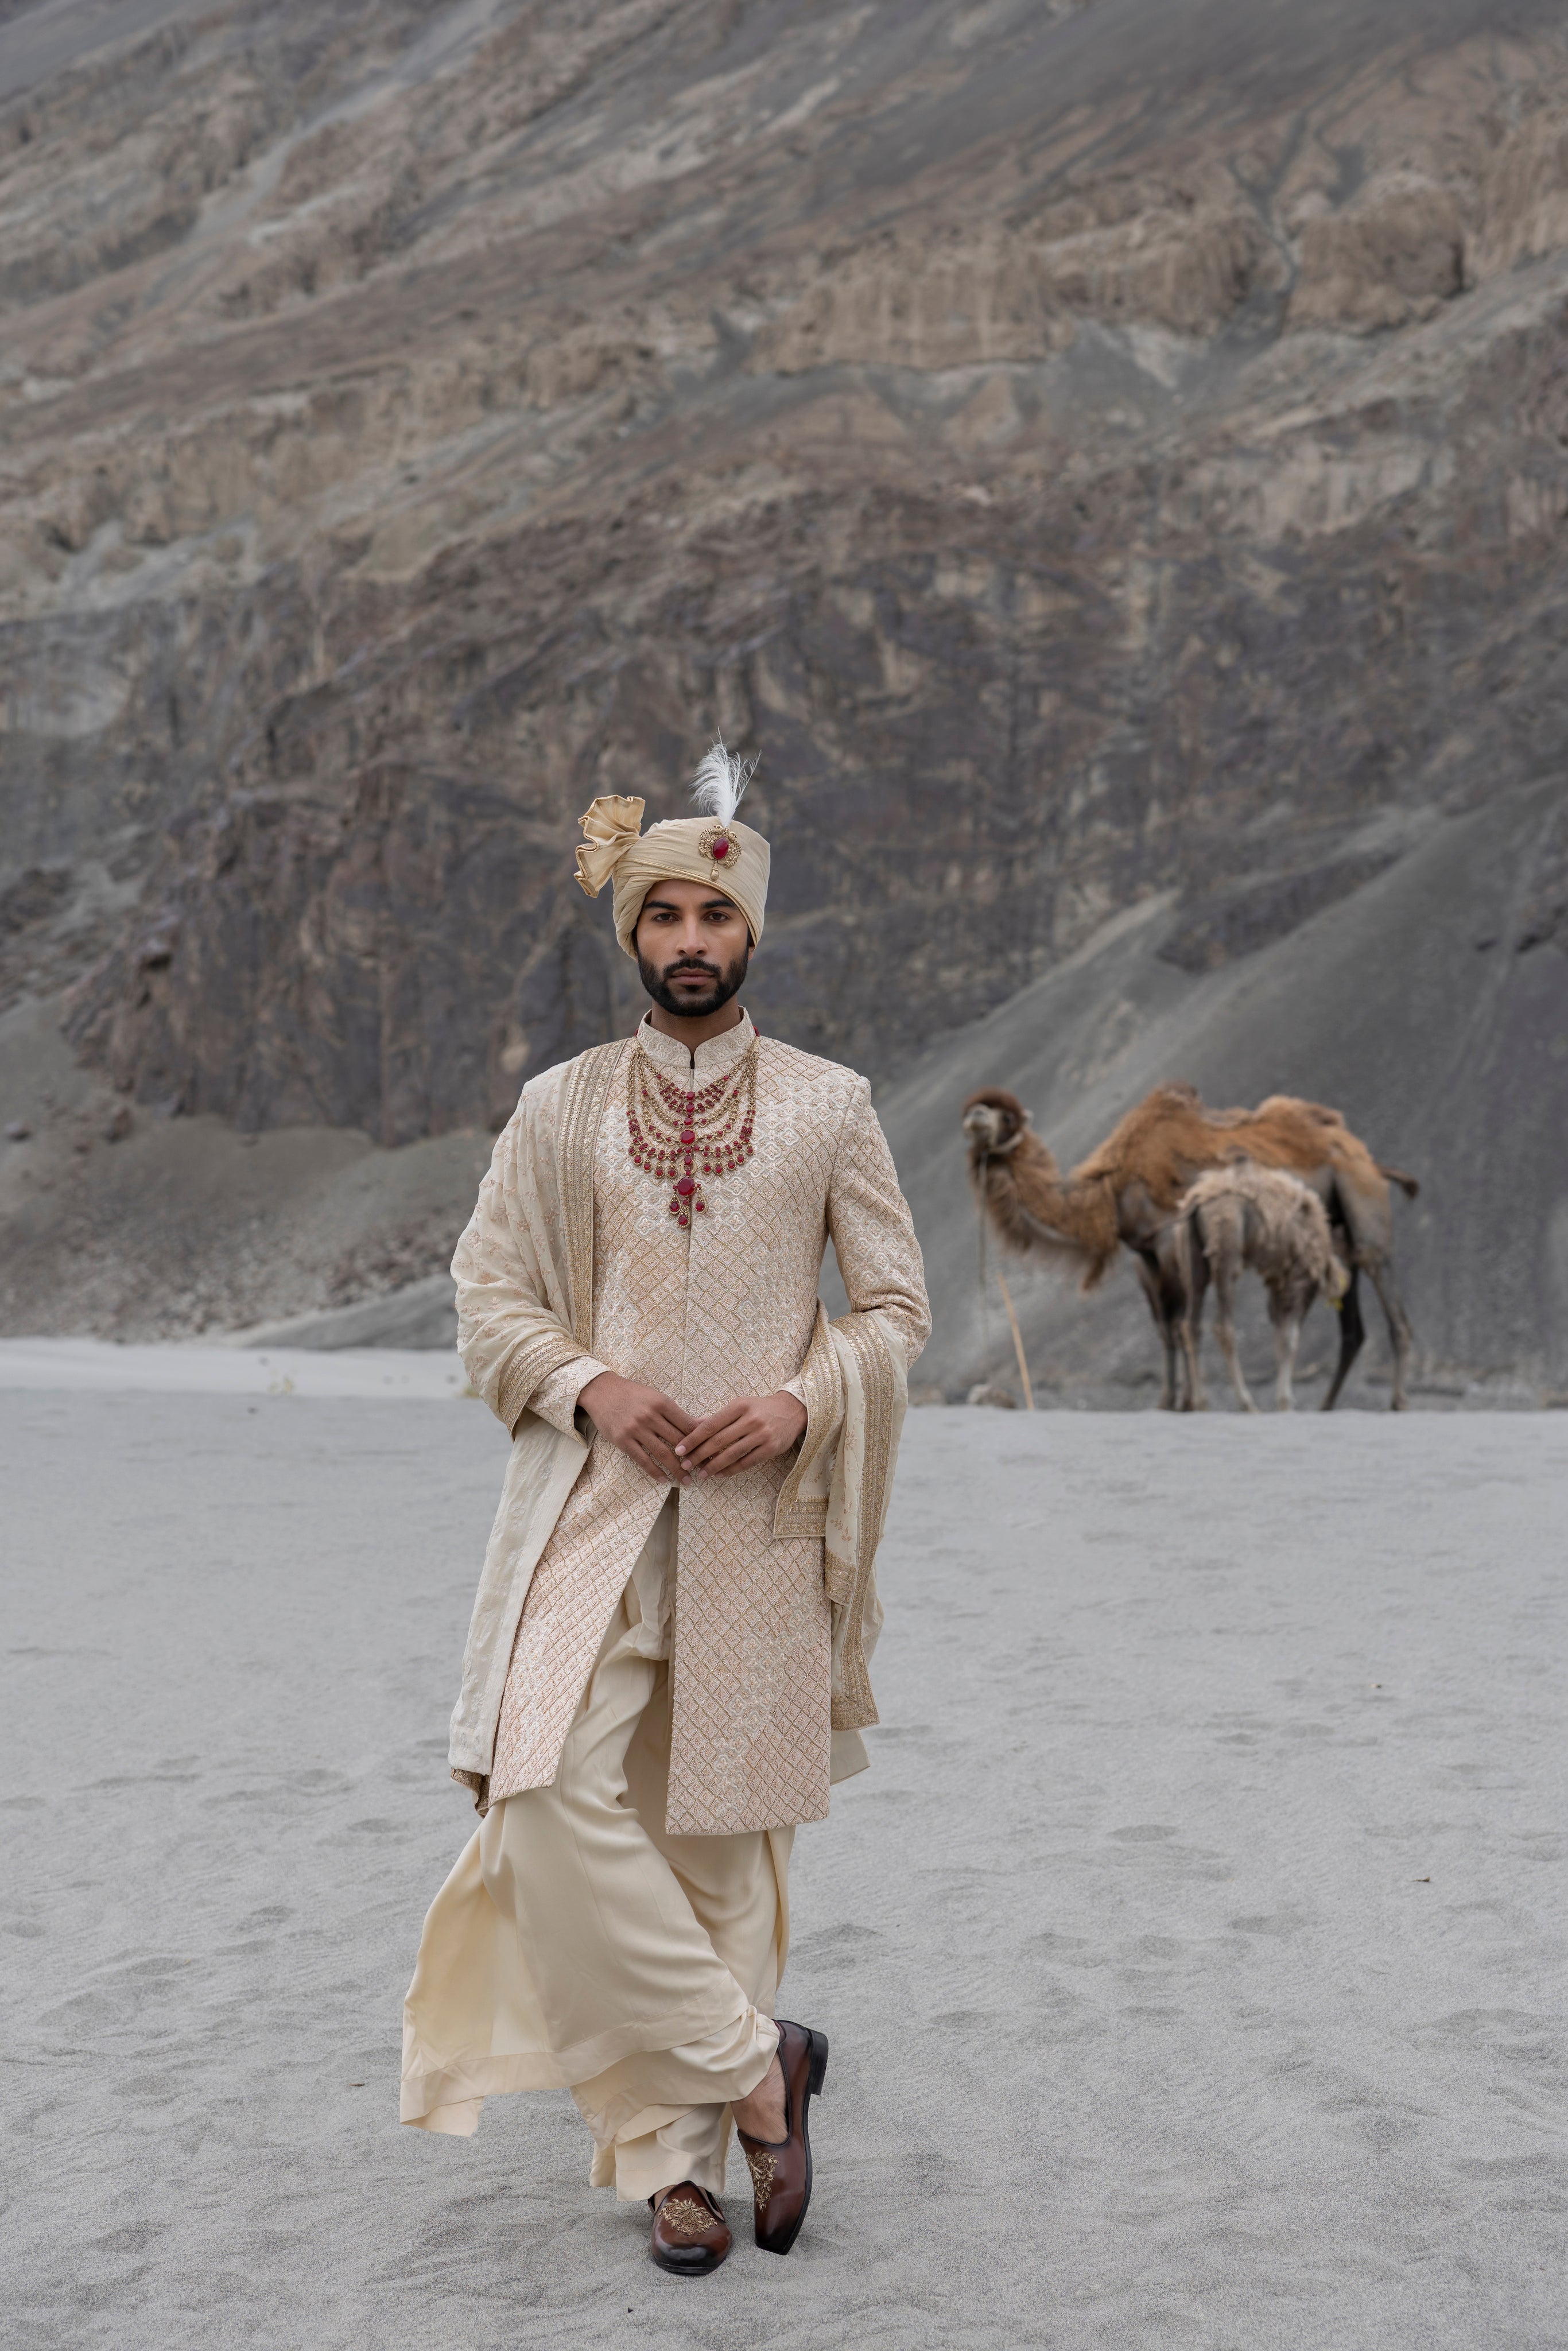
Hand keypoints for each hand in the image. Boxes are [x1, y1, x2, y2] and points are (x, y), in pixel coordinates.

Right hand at [578, 1372, 695, 1483]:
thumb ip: (676, 1413)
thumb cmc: (633, 1394)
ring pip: (662, 1453)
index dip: (701, 1440)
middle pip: (677, 1440)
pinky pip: (642, 1460)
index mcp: (661, 1403)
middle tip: (703, 1470)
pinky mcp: (622, 1440)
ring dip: (676, 1469)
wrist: (602, 1391)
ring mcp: (635, 1429)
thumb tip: (702, 1423)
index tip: (710, 1452)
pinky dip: (654, 1472)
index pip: (687, 1424)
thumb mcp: (656, 1397)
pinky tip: (664, 1479)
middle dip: (692, 1457)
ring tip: (687, 1480)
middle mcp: (649, 1416)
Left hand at [675, 1391, 807, 1479]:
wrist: (791, 1411)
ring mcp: (762, 1435)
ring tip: (701, 1474)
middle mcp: (750, 1419)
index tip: (679, 1449)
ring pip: (732, 1454)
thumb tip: (694, 1427)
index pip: (710, 1425)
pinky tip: (719, 1474)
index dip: (693, 1439)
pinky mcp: (770, 1449)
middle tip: (685, 1465)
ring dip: (713, 1466)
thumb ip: (719, 1417)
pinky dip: (730, 1470)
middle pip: (719, 1441)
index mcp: (739, 1406)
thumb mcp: (740, 1405)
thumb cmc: (760, 1408)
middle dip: (699, 1455)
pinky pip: (746, 1462)